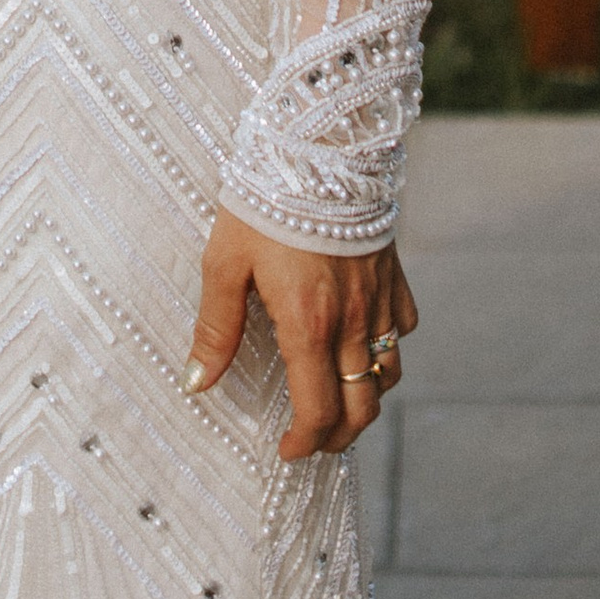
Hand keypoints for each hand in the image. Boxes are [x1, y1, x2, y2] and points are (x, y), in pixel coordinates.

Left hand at [184, 211, 416, 458]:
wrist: (320, 148)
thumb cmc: (264, 203)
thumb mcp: (225, 262)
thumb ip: (216, 327)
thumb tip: (197, 382)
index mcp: (308, 326)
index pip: (317, 411)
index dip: (304, 442)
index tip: (287, 450)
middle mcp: (352, 324)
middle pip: (361, 409)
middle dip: (338, 437)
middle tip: (312, 440)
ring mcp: (380, 302)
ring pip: (387, 376)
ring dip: (364, 400)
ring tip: (336, 401)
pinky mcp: (395, 278)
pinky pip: (401, 331)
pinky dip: (386, 350)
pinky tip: (362, 342)